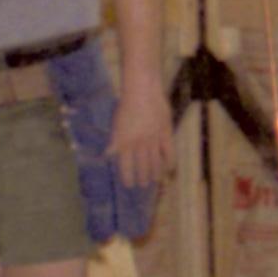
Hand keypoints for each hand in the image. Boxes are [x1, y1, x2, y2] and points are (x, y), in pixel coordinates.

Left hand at [109, 78, 174, 196]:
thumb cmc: (127, 105)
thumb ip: (115, 141)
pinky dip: (169, 161)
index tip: (129, 185)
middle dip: (142, 177)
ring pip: (155, 161)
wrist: (143, 91)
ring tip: (155, 179)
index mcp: (125, 142)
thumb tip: (108, 154)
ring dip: (154, 172)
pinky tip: (169, 167)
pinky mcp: (166, 133)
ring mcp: (154, 139)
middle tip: (143, 185)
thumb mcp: (116, 124)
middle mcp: (140, 144)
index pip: (126, 165)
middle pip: (142, 165)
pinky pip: (169, 151)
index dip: (128, 177)